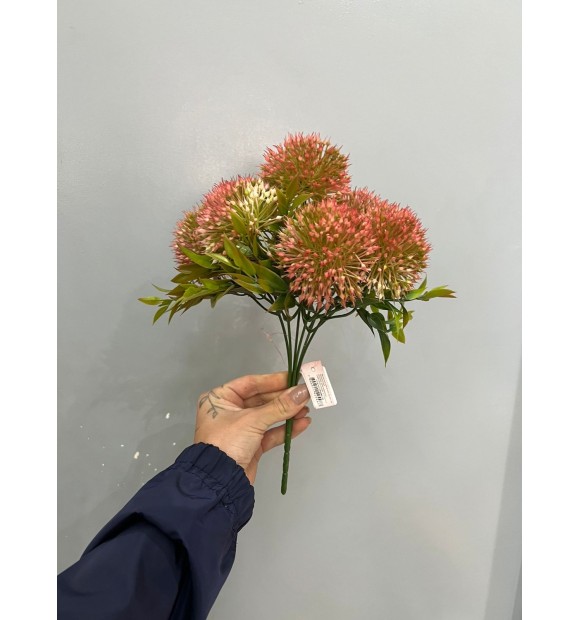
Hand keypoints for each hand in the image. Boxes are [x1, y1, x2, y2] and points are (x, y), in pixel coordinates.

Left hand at [194, 371, 311, 484]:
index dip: (274, 380)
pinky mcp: (250, 446)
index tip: (294, 378)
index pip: (251, 383)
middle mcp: (229, 411)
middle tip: (305, 394)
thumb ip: (280, 406)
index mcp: (220, 399)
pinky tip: (302, 424)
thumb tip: (303, 391)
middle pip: (261, 399)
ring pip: (268, 416)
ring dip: (287, 413)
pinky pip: (270, 433)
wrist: (219, 483)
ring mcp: (240, 429)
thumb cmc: (227, 443)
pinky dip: (285, 429)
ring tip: (306, 409)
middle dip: (284, 398)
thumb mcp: (253, 420)